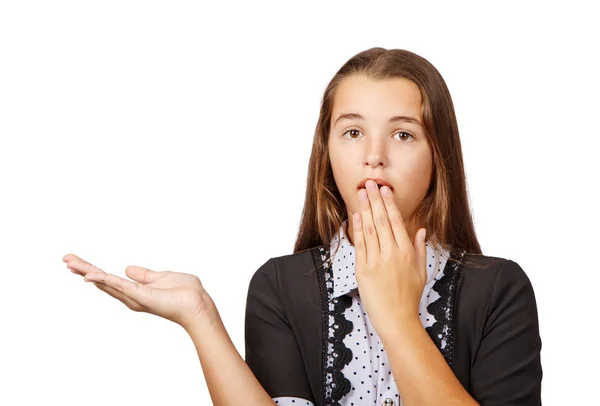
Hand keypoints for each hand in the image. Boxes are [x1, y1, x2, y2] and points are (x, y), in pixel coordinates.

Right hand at [63, 254, 214, 329]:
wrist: (198, 304)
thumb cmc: (185, 293)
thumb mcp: (161, 277)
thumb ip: (144, 275)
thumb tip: (127, 269)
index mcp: (135, 290)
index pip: (108, 279)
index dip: (92, 270)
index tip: (75, 262)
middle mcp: (131, 296)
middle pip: (101, 281)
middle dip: (83, 270)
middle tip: (65, 260)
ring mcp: (134, 296)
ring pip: (106, 282)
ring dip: (88, 272)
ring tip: (70, 263)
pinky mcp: (141, 295)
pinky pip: (119, 286)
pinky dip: (104, 280)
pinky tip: (90, 275)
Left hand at [352, 179, 427, 336]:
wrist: (396, 319)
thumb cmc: (409, 297)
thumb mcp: (421, 272)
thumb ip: (420, 249)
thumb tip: (421, 230)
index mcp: (407, 252)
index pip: (396, 221)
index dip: (389, 204)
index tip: (385, 190)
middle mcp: (392, 253)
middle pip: (381, 220)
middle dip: (375, 200)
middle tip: (369, 183)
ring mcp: (376, 261)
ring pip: (369, 229)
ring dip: (365, 209)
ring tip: (361, 193)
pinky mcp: (363, 269)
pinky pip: (360, 244)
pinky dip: (357, 228)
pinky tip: (356, 215)